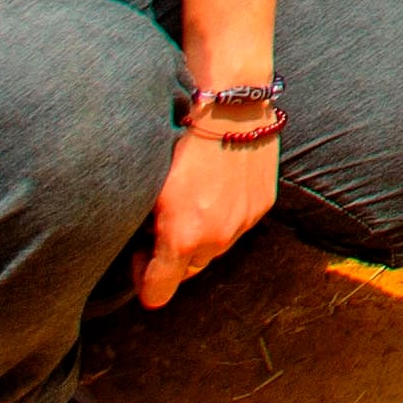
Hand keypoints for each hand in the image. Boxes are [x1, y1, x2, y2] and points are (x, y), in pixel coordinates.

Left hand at [135, 129, 278, 311]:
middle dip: (174, 255)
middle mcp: (215, 239)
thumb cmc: (178, 142)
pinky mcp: (262, 206)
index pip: (157, 294)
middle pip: (188, 272)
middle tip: (163, 224)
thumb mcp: (150, 189)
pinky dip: (226, 216)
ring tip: (192, 203)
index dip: (144, 280)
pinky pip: (238, 226)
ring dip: (202, 236)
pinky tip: (217, 188)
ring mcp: (242, 223)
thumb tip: (141, 247)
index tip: (140, 255)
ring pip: (215, 249)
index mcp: (182, 239)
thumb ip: (145, 228)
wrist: (228, 108)